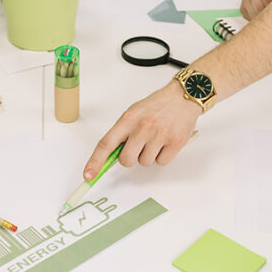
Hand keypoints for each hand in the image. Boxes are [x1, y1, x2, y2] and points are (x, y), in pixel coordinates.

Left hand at [83, 83, 200, 179]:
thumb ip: (122, 133)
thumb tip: (110, 155)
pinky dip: (162, 156)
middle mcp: (143, 127)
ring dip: (148, 155)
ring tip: (156, 139)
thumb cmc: (156, 106)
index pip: (106, 144)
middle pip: (126, 160)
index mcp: (128, 119)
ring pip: (145, 163)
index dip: (95, 162)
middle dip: (130, 158)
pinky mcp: (175, 142)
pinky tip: (166, 142)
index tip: (88, 175)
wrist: (182, 96)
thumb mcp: (133, 113)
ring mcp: (159, 135)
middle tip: (138, 146)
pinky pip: (161, 162)